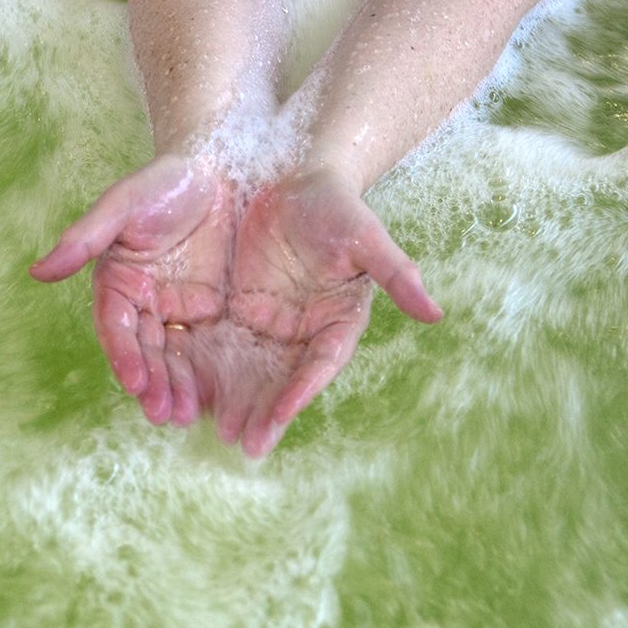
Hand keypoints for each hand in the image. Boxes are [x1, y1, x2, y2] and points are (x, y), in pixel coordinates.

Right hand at [30, 154, 236, 425]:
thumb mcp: (121, 205)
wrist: (219, 167)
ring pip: (174, 357)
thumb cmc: (164, 180)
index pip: (116, 328)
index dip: (124, 355)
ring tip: (187, 417)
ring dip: (177, 388)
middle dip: (153, 384)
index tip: (134, 381)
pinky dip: (208, 374)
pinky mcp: (209, 311)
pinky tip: (217, 399)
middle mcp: (143, 304)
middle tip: (165, 414)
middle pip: (145, 352)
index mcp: (117, 284)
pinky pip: (207, 347)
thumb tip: (36, 273)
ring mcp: (177, 310)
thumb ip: (83, 240)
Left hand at [214, 166, 441, 456]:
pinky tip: (191, 395)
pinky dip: (209, 371)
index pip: (320, 364)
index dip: (302, 390)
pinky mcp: (237, 311)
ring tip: (220, 432)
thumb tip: (436, 314)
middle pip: (283, 379)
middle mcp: (303, 332)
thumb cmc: (339, 208)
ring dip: (236, 402)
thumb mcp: (367, 238)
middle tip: (246, 445)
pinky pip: (220, 345)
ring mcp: (269, 325)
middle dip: (265, 412)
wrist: (298, 181)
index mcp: (337, 322)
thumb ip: (397, 275)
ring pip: (250, 371)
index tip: (282, 414)